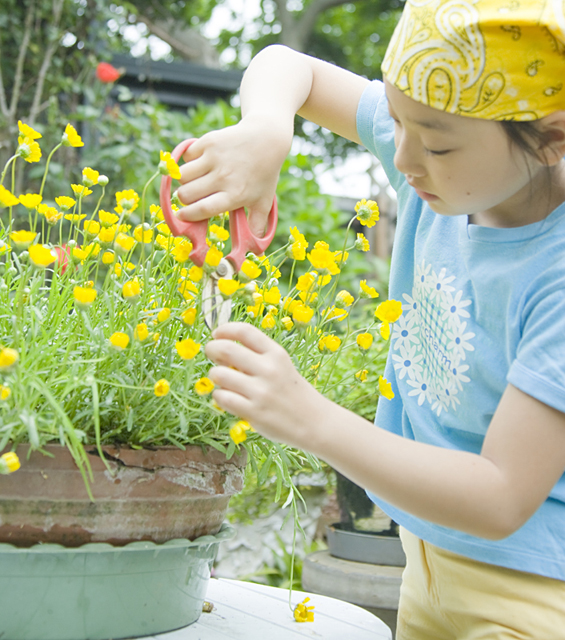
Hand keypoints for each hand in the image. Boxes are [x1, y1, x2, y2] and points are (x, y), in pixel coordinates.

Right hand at [175, 114, 291, 236]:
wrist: (266, 138)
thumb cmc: (264, 174)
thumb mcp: (263, 201)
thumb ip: (255, 225)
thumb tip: (254, 251)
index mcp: (235, 195)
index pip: (203, 209)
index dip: (188, 216)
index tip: (181, 217)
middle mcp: (224, 177)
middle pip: (186, 194)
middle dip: (183, 199)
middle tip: (189, 197)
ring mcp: (215, 158)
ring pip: (182, 175)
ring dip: (184, 180)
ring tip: (194, 180)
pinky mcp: (209, 142)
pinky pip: (187, 156)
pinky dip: (189, 161)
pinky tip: (201, 162)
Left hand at [205, 322, 330, 449]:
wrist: (314, 422)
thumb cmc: (293, 392)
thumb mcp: (282, 366)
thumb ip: (257, 356)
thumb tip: (221, 347)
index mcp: (277, 353)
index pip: (245, 331)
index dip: (224, 329)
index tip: (216, 334)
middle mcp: (269, 369)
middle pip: (226, 348)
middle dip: (212, 349)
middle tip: (211, 354)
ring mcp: (261, 391)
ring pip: (218, 374)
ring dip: (215, 376)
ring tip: (223, 381)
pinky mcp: (253, 412)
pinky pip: (221, 397)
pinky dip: (219, 396)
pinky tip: (227, 398)